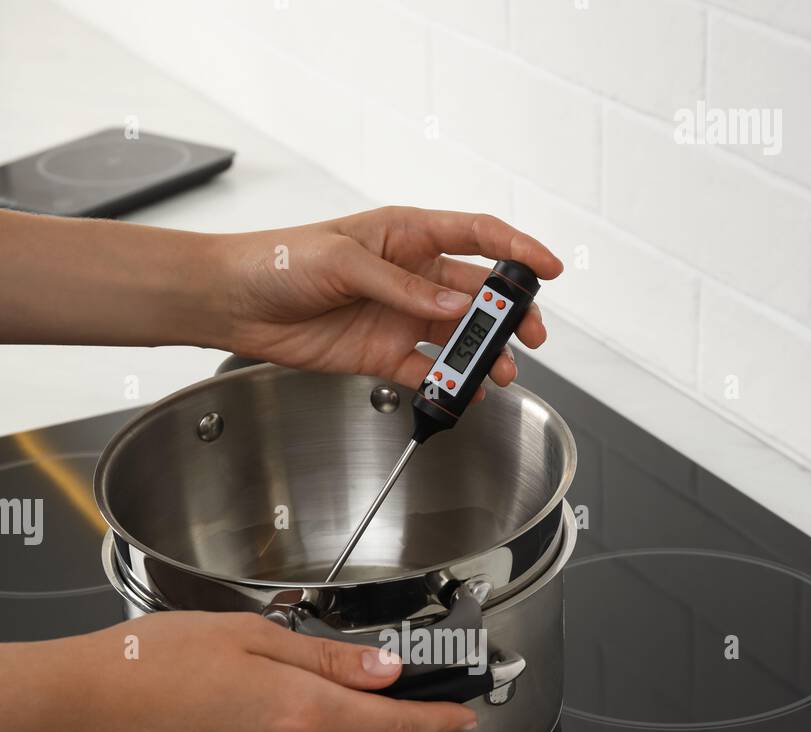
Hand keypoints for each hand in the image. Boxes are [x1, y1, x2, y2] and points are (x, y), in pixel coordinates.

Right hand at [57, 613, 476, 731]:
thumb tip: (385, 669)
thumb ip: (330, 658)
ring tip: (366, 715)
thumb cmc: (163, 660)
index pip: (397, 725)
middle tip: (412, 707)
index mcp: (302, 711)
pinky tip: (320, 730)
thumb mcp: (255, 636)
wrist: (101, 701)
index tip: (460, 712)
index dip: (439, 719)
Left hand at [218, 206, 562, 390]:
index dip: (517, 249)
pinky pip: (428, 371)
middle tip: (529, 335)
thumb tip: (452, 303)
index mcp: (406, 235)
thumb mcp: (344, 261)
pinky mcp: (383, 353)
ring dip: (483, 354)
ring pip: (458, 337)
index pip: (476, 235)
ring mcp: (400, 316)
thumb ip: (402, 286)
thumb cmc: (280, 262)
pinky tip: (464, 393)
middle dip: (509, 313)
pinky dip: (449, 384)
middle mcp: (411, 275)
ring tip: (500, 373)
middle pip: (477, 293)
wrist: (238, 302)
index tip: (549, 268)